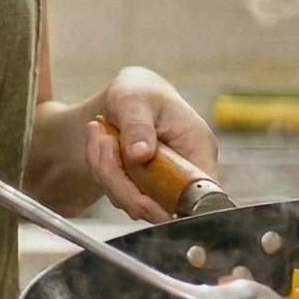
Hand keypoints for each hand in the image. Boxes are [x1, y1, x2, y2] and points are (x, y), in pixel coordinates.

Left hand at [77, 68, 217, 222]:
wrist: (123, 98)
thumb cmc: (139, 93)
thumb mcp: (135, 100)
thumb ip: (138, 126)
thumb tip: (141, 154)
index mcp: (198, 150)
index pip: (200, 194)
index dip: (174, 205)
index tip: (141, 199)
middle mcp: (185, 173)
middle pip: (160, 206)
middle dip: (123, 183)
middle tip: (104, 144)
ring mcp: (164, 185)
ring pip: (134, 203)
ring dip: (107, 172)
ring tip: (98, 133)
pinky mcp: (143, 190)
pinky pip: (119, 195)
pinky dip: (102, 172)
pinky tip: (99, 142)